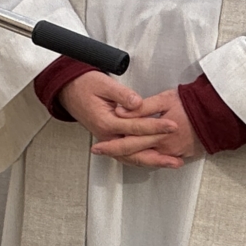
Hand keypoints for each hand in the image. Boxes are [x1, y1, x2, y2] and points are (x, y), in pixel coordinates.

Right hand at [57, 72, 182, 168]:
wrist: (67, 90)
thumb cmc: (84, 84)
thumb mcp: (103, 83)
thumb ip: (122, 94)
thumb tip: (137, 103)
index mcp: (105, 121)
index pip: (135, 128)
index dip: (156, 127)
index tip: (172, 125)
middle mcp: (106, 135)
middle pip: (136, 148)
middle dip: (159, 149)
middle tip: (178, 148)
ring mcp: (107, 139)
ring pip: (132, 157)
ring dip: (153, 161)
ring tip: (173, 163)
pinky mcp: (109, 139)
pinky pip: (127, 155)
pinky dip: (143, 160)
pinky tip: (156, 160)